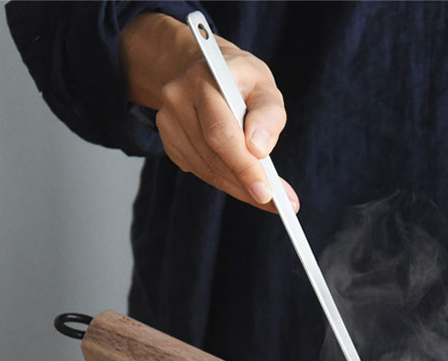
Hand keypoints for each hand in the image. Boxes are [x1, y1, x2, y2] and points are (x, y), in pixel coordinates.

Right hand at [119, 13, 298, 212]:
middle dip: (247, 184)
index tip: (267, 193)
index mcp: (204, 80)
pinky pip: (201, 171)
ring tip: (266, 196)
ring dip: (239, 187)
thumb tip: (260, 148)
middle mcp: (179, 98)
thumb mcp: (264, 85)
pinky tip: (243, 183)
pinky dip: (226, 182)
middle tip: (278, 204)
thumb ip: (269, 113)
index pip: (222, 133)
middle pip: (214, 156)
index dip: (244, 166)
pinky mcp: (170, 140)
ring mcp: (169, 121)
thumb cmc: (241, 79)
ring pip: (207, 169)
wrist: (205, 69)